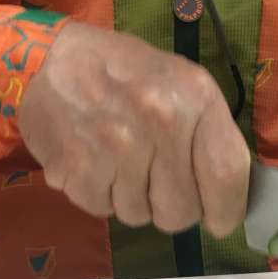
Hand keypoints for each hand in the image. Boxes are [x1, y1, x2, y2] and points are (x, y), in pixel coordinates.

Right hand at [18, 21, 249, 237]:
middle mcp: (160, 123)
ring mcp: (116, 149)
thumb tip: (227, 196)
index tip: (220, 219)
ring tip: (120, 160)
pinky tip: (95, 161)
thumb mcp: (180, 81)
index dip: (227, 209)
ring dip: (134, 199)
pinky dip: (100, 195)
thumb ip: (207, 133)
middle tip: (157, 181)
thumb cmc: (124, 70)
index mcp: (194, 97)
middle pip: (182, 210)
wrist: (50, 58)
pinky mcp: (77, 170)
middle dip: (173, 206)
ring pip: (141, 216)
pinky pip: (103, 210)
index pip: (226, 174)